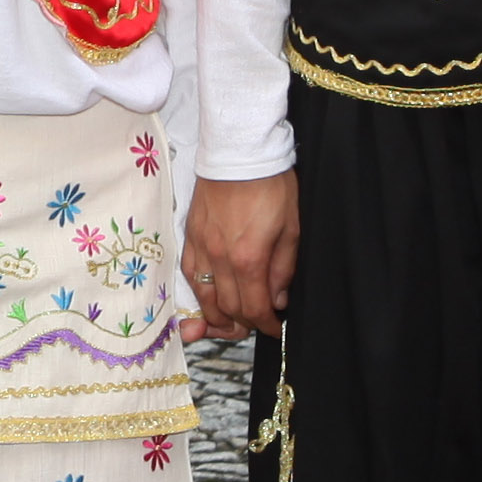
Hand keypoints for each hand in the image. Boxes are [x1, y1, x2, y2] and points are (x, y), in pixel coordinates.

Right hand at [186, 171, 300, 341]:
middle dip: (243, 324)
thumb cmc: (270, 185)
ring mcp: (201, 247)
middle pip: (228, 308)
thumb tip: (278, 298)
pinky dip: (200, 291)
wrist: (240, 153)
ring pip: (204, 296)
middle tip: (256, 324)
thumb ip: (283, 269)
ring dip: (217, 316)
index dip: (266, 325)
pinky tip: (209, 294)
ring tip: (230, 322)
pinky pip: (190, 274)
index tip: (274, 328)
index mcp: (249, 259)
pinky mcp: (191, 236)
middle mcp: (220, 258)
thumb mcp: (291, 230)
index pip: (254, 308)